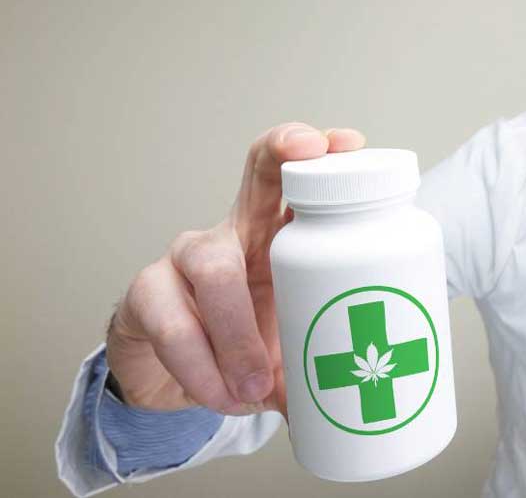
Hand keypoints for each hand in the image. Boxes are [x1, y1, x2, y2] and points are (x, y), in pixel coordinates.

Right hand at [105, 123, 366, 416]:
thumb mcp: (292, 342)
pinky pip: (175, 326)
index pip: (302, 184)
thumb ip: (324, 357)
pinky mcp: (147, 294)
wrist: (174, 378)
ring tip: (256, 385)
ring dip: (239, 336)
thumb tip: (363, 394)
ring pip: (215, 268)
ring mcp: (188, 257)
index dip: (323, 156)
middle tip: (308, 148)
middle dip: (282, 153)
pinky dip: (203, 370)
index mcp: (281, 240)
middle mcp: (237, 232)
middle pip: (258, 174)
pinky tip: (222, 395)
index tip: (351, 143)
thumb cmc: (247, 344)